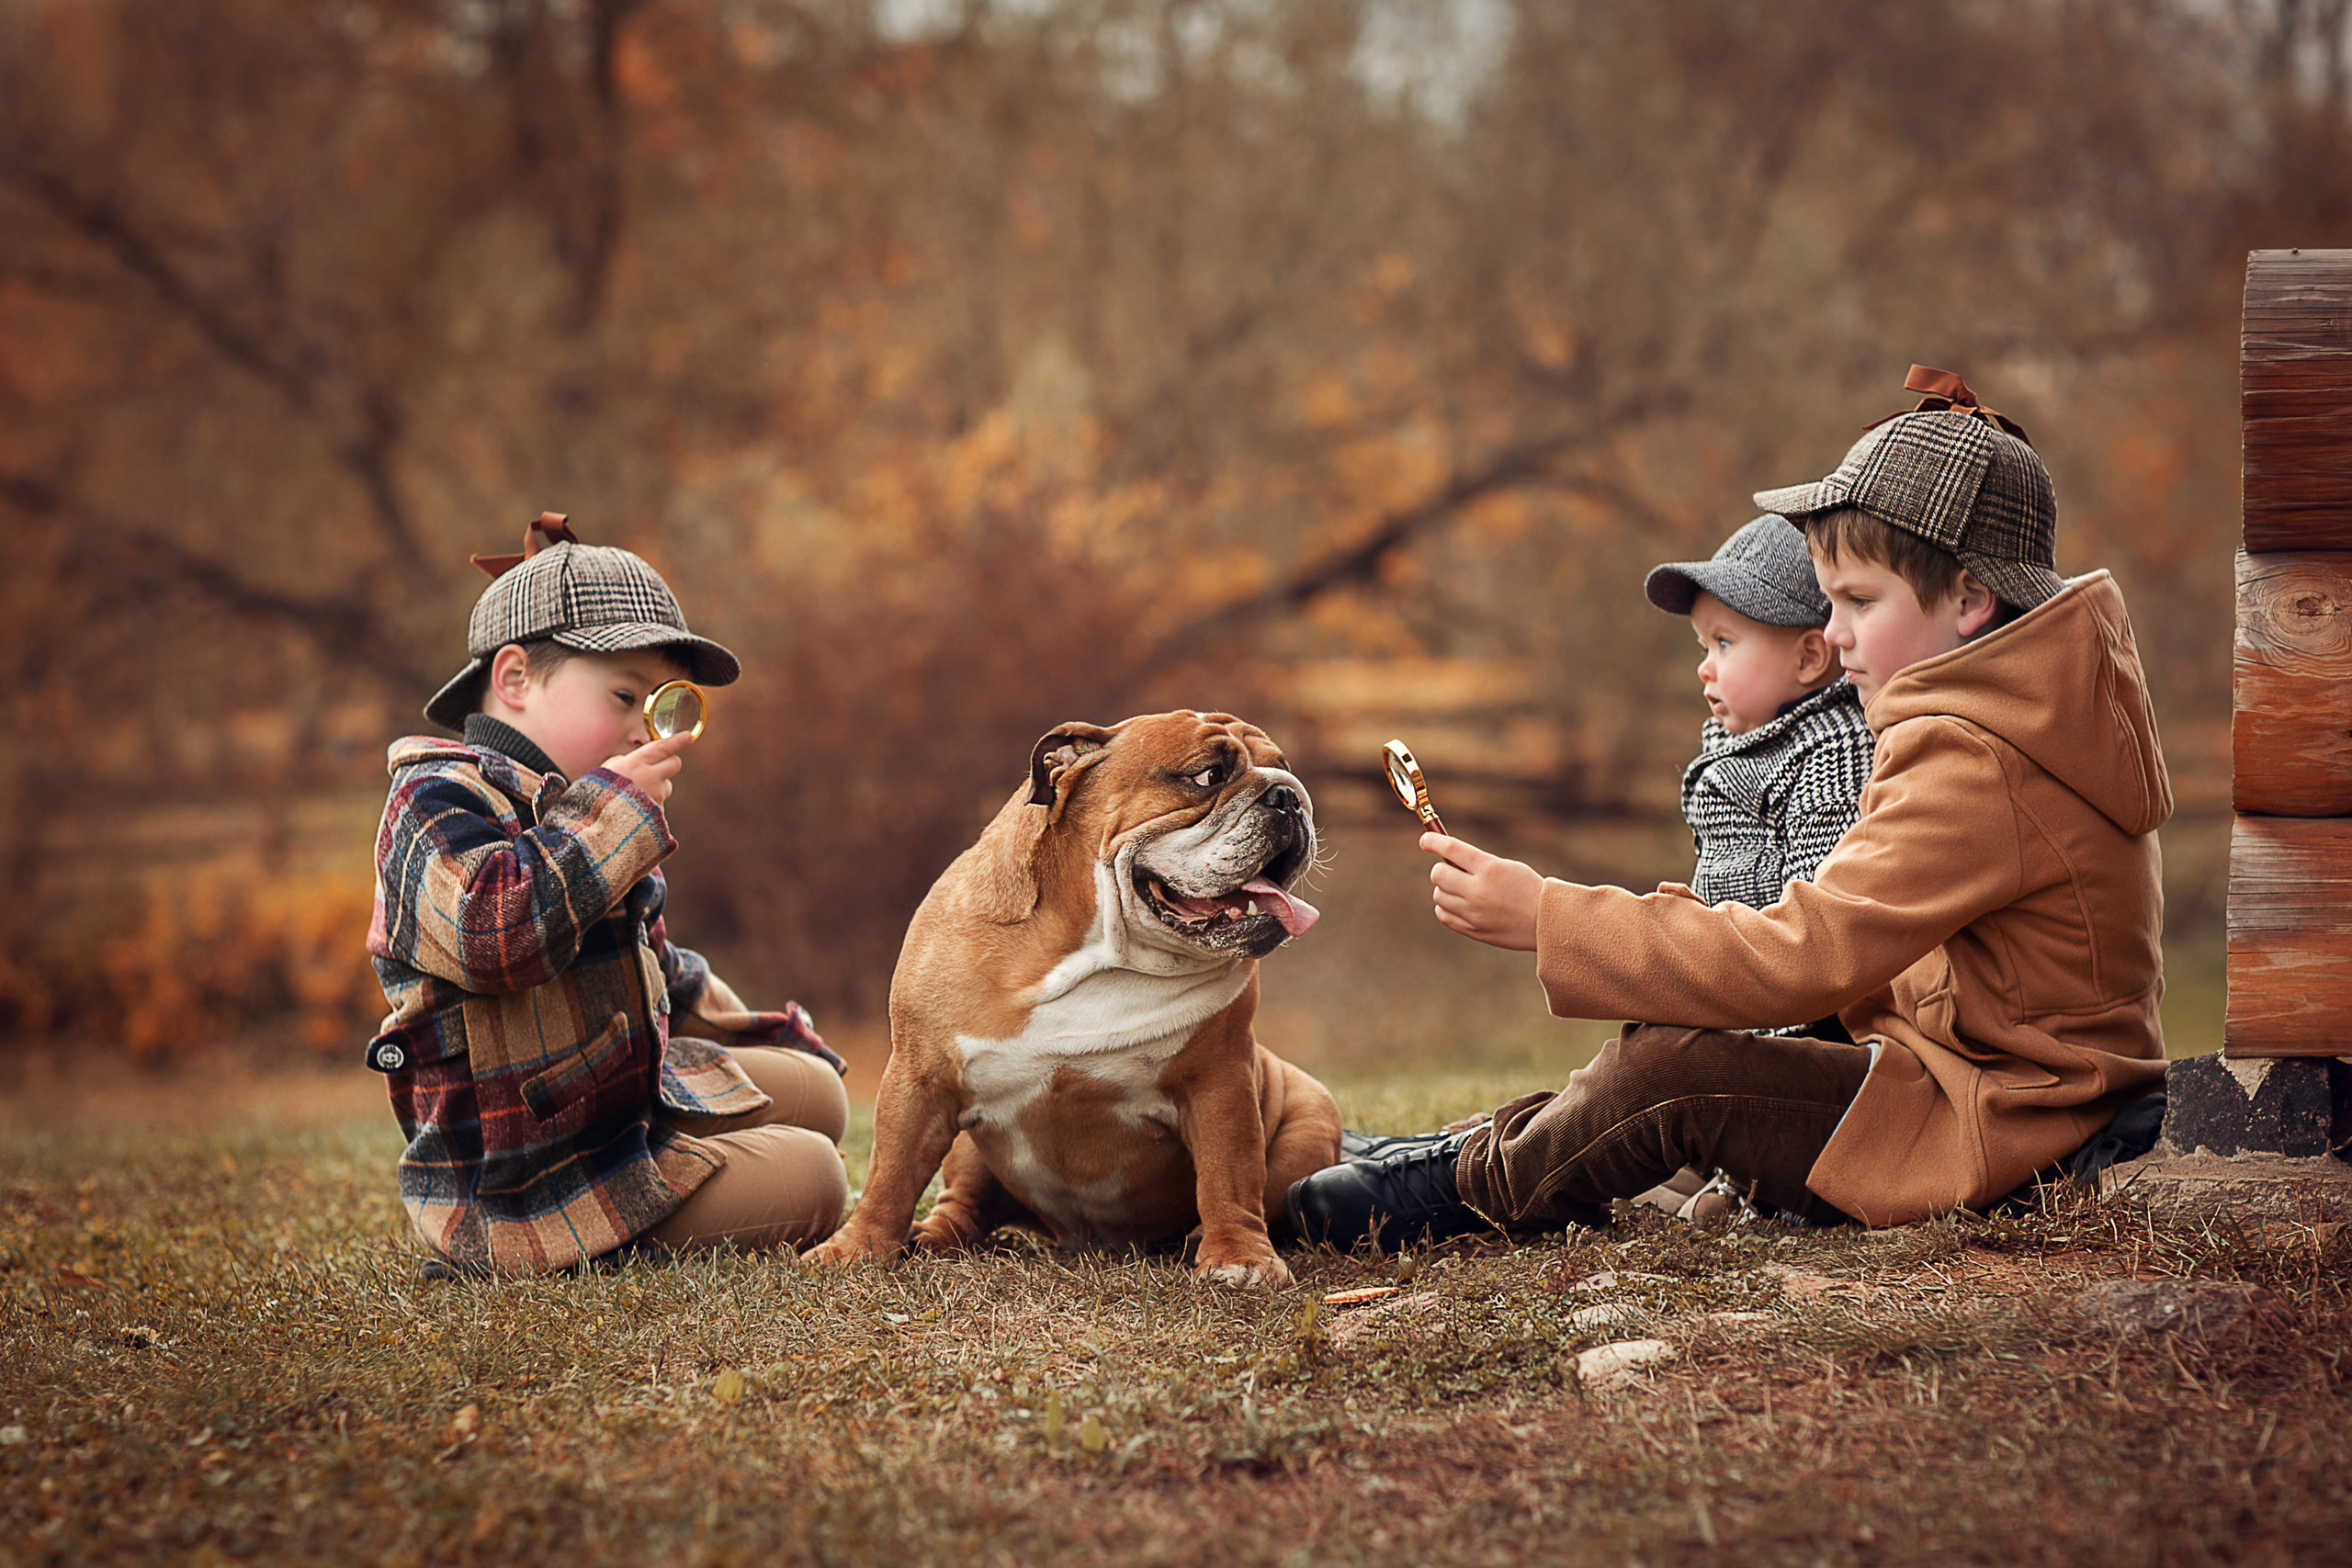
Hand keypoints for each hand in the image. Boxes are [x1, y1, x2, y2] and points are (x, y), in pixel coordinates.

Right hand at [600, 729, 694, 806]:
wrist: (599, 824)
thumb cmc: (599, 793)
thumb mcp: (606, 770)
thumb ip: (624, 761)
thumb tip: (630, 761)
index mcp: (636, 763)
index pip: (663, 747)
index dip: (677, 741)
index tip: (687, 737)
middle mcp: (651, 778)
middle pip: (674, 763)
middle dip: (668, 763)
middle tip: (655, 767)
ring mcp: (657, 796)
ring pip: (666, 786)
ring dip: (657, 787)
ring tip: (636, 795)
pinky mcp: (659, 813)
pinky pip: (659, 804)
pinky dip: (651, 805)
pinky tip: (635, 809)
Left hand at [1422, 832, 1541, 950]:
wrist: (1547, 922)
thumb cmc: (1528, 889)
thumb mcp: (1507, 866)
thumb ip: (1478, 862)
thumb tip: (1445, 858)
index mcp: (1490, 869)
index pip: (1451, 849)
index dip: (1433, 842)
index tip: (1425, 840)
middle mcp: (1478, 891)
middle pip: (1438, 874)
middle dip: (1442, 869)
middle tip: (1454, 870)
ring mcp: (1474, 913)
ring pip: (1439, 895)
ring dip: (1446, 889)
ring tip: (1463, 889)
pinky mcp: (1472, 930)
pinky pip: (1443, 915)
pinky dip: (1446, 907)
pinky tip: (1460, 904)